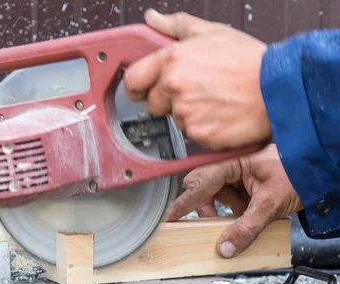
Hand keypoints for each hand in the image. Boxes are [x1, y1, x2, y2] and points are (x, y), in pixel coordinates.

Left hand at [124, 10, 270, 150]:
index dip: (137, 86)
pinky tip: (220, 113)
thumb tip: (153, 19)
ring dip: (189, 113)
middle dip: (167, 99)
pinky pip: (191, 134)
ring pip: (174, 119)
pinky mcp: (199, 134)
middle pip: (153, 103)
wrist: (280, 88)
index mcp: (173, 60)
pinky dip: (204, 128)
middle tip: (195, 91)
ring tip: (214, 99)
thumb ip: (177, 26)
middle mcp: (175, 86)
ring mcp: (186, 112)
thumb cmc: (250, 61)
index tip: (143, 89)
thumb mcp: (212, 32)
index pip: (133, 80)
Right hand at [167, 144, 302, 257]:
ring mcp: (237, 175)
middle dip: (206, 207)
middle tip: (212, 222)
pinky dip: (235, 210)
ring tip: (243, 217)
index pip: (199, 183)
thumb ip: (246, 228)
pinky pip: (228, 199)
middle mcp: (231, 166)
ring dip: (224, 211)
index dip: (183, 203)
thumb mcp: (270, 204)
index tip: (169, 218)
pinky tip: (249, 214)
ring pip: (215, 196)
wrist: (322, 169)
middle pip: (201, 188)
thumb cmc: (299, 172)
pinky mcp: (244, 184)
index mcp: (232, 163)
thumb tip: (225, 248)